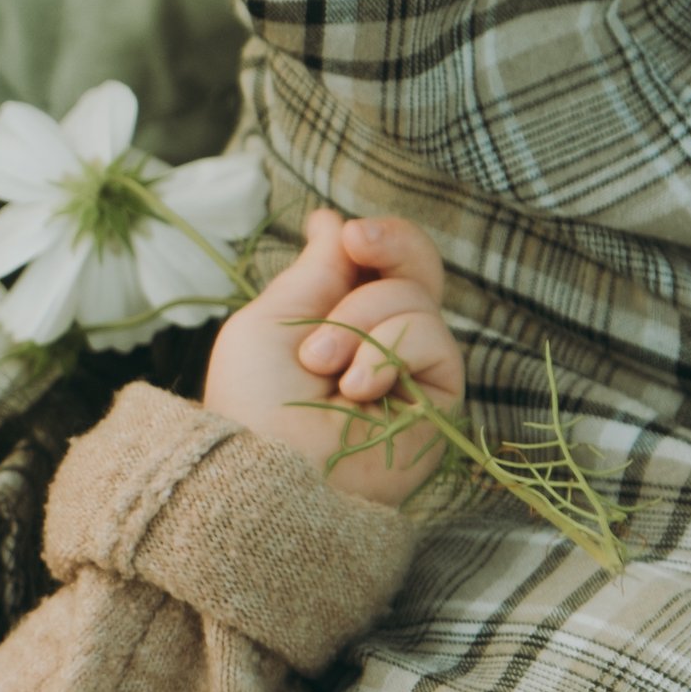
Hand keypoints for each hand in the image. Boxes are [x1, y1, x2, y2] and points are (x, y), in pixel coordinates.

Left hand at [203, 208, 463, 506]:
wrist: (268, 472)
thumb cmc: (252, 405)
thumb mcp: (271, 321)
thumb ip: (314, 271)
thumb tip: (330, 219)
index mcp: (335, 324)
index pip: (379, 263)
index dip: (375, 238)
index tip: (347, 235)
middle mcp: (379, 344)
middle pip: (418, 267)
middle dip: (392, 243)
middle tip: (357, 243)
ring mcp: (410, 372)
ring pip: (416, 298)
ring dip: (360, 322)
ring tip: (321, 366)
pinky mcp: (438, 399)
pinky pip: (434, 337)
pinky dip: (390, 351)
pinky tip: (358, 389)